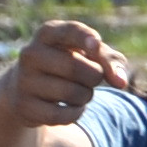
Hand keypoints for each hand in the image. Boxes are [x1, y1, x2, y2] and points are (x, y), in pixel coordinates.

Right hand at [2, 18, 128, 124]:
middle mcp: (31, 53)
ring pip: (74, 93)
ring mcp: (25, 80)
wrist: (25, 87)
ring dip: (86, 96)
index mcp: (48, 33)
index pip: (69, 31)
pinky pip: (64, 115)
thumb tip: (121, 81)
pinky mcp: (25, 106)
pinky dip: (76, 113)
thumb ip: (110, 60)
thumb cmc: (66, 64)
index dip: (85, 37)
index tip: (96, 45)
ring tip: (75, 90)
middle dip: (95, 76)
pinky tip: (69, 107)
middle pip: (77, 68)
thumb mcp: (88, 54)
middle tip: (89, 77)